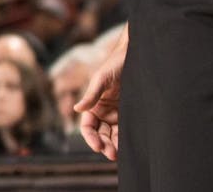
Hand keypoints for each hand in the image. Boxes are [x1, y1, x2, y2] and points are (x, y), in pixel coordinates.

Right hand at [75, 28, 128, 159]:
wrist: (136, 57)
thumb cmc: (116, 64)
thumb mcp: (102, 79)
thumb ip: (91, 95)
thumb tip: (76, 108)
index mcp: (93, 104)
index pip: (87, 125)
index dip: (90, 136)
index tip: (97, 146)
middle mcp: (103, 111)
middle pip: (99, 133)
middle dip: (103, 144)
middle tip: (111, 154)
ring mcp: (116, 114)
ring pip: (112, 135)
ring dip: (113, 146)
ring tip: (118, 155)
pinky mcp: (129, 115)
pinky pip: (125, 131)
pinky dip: (124, 140)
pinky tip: (128, 147)